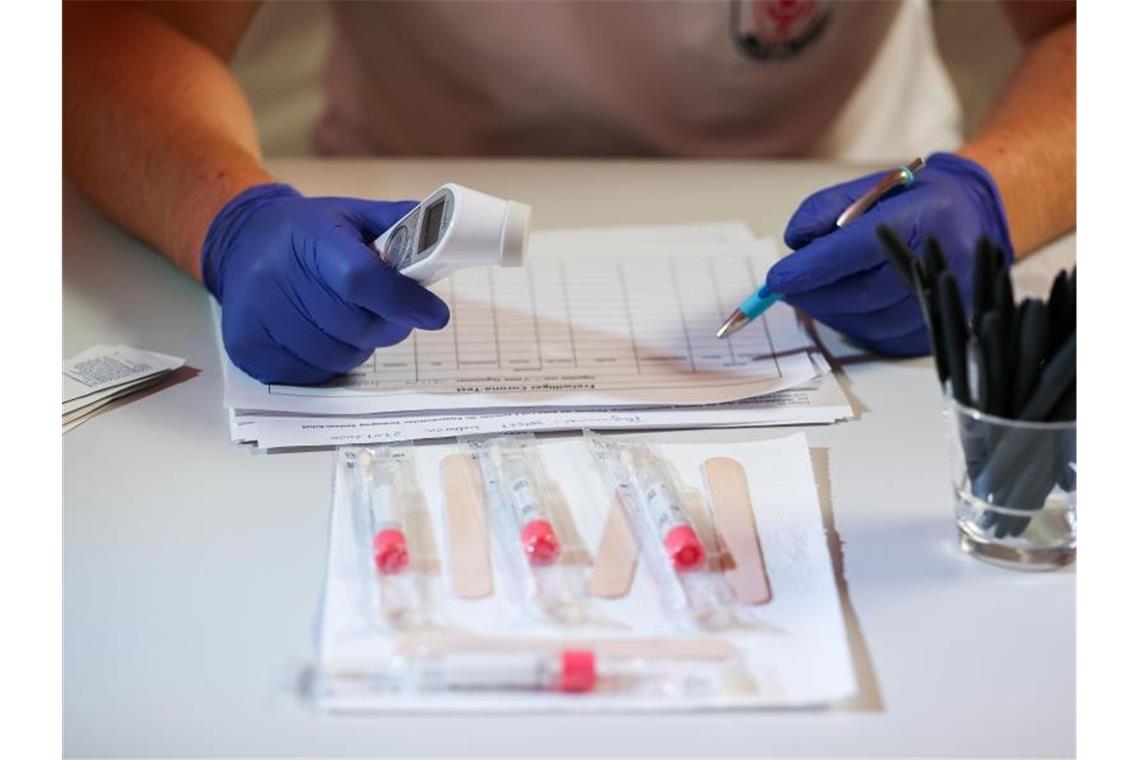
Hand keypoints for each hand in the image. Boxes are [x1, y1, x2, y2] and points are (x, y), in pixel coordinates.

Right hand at [202, 184, 449, 383]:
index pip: (362, 279)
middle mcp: (276, 277)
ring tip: (348, 319)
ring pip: (338, 356)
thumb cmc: (308, 233)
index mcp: (310, 238)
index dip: (403, 301)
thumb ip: (402, 224)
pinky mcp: (248, 346)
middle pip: (356, 326)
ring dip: (359, 345)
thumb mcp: (353, 215)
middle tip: (390, 312)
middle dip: (388, 324)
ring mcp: (259, 315)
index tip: (435, 314)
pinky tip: (322, 335)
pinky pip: (312, 373)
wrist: (242, 242)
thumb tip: (450, 237)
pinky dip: (330, 362)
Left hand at [767, 152, 1013, 355]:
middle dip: (815, 295)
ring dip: (830, 312)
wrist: (976, 217)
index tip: (778, 277)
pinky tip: (840, 309)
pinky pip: (886, 338)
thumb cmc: (919, 200)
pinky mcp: (944, 325)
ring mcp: (950, 301)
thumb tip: (795, 243)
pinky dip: (853, 326)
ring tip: (809, 296)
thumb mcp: (875, 185)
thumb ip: (829, 208)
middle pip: (864, 293)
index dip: (814, 266)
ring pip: (872, 323)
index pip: (860, 247)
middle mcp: (943, 262)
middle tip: (785, 290)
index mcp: (928, 216)